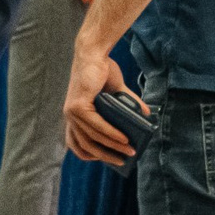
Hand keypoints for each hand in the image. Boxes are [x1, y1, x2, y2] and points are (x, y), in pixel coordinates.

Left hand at [64, 50, 145, 165]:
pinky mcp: (78, 107)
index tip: (105, 160)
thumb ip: (127, 104)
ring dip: (113, 146)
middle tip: (123, 161)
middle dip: (106, 155)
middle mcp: (69, 116)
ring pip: (93, 137)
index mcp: (74, 115)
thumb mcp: (116, 92)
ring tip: (131, 151)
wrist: (94, 52)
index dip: (89, 154)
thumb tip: (145, 115)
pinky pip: (97, 126)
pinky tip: (124, 139)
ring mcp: (71, 112)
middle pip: (86, 145)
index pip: (76, 143)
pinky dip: (112, 134)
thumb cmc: (102, 70)